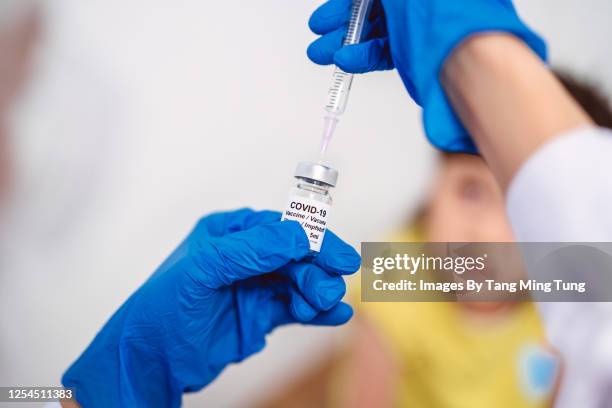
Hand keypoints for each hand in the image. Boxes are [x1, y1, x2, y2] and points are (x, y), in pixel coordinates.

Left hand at [62, 209, 359, 406]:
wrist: (150, 363)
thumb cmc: (162, 310)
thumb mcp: (202, 271)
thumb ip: (250, 250)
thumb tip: (299, 236)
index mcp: (228, 234)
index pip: (279, 228)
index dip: (312, 239)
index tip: (336, 255)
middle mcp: (245, 256)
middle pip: (295, 256)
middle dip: (316, 270)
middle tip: (329, 288)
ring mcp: (254, 286)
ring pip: (299, 282)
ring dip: (317, 292)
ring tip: (324, 305)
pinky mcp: (260, 316)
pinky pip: (295, 308)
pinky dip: (317, 312)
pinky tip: (335, 316)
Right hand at [307, 0, 546, 152]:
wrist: (468, 58)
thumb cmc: (446, 13)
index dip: (349, 1)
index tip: (329, 12)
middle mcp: (420, 2)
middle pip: (372, 7)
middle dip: (342, 19)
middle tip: (320, 29)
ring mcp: (416, 26)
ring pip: (374, 31)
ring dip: (345, 41)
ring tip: (322, 53)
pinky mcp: (415, 52)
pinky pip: (383, 51)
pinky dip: (362, 56)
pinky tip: (344, 60)